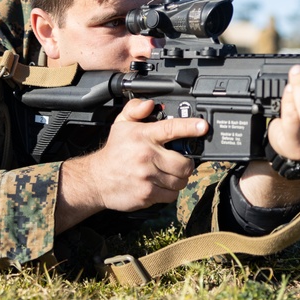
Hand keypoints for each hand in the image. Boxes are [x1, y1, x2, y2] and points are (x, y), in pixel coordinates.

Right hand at [55, 98, 207, 231]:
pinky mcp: (147, 194)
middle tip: (179, 162)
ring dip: (178, 178)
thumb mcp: (121, 124)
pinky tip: (160, 185)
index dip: (190, 127)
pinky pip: (171, 195)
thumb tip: (150, 104)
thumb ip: (135, 109)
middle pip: (183, 163)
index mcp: (143, 136)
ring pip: (180, 181)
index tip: (203, 127)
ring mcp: (147, 177)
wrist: (96, 180)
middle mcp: (146, 156)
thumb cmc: (114, 152)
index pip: (171, 128)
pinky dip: (169, 192)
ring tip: (167, 174)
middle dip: (186, 164)